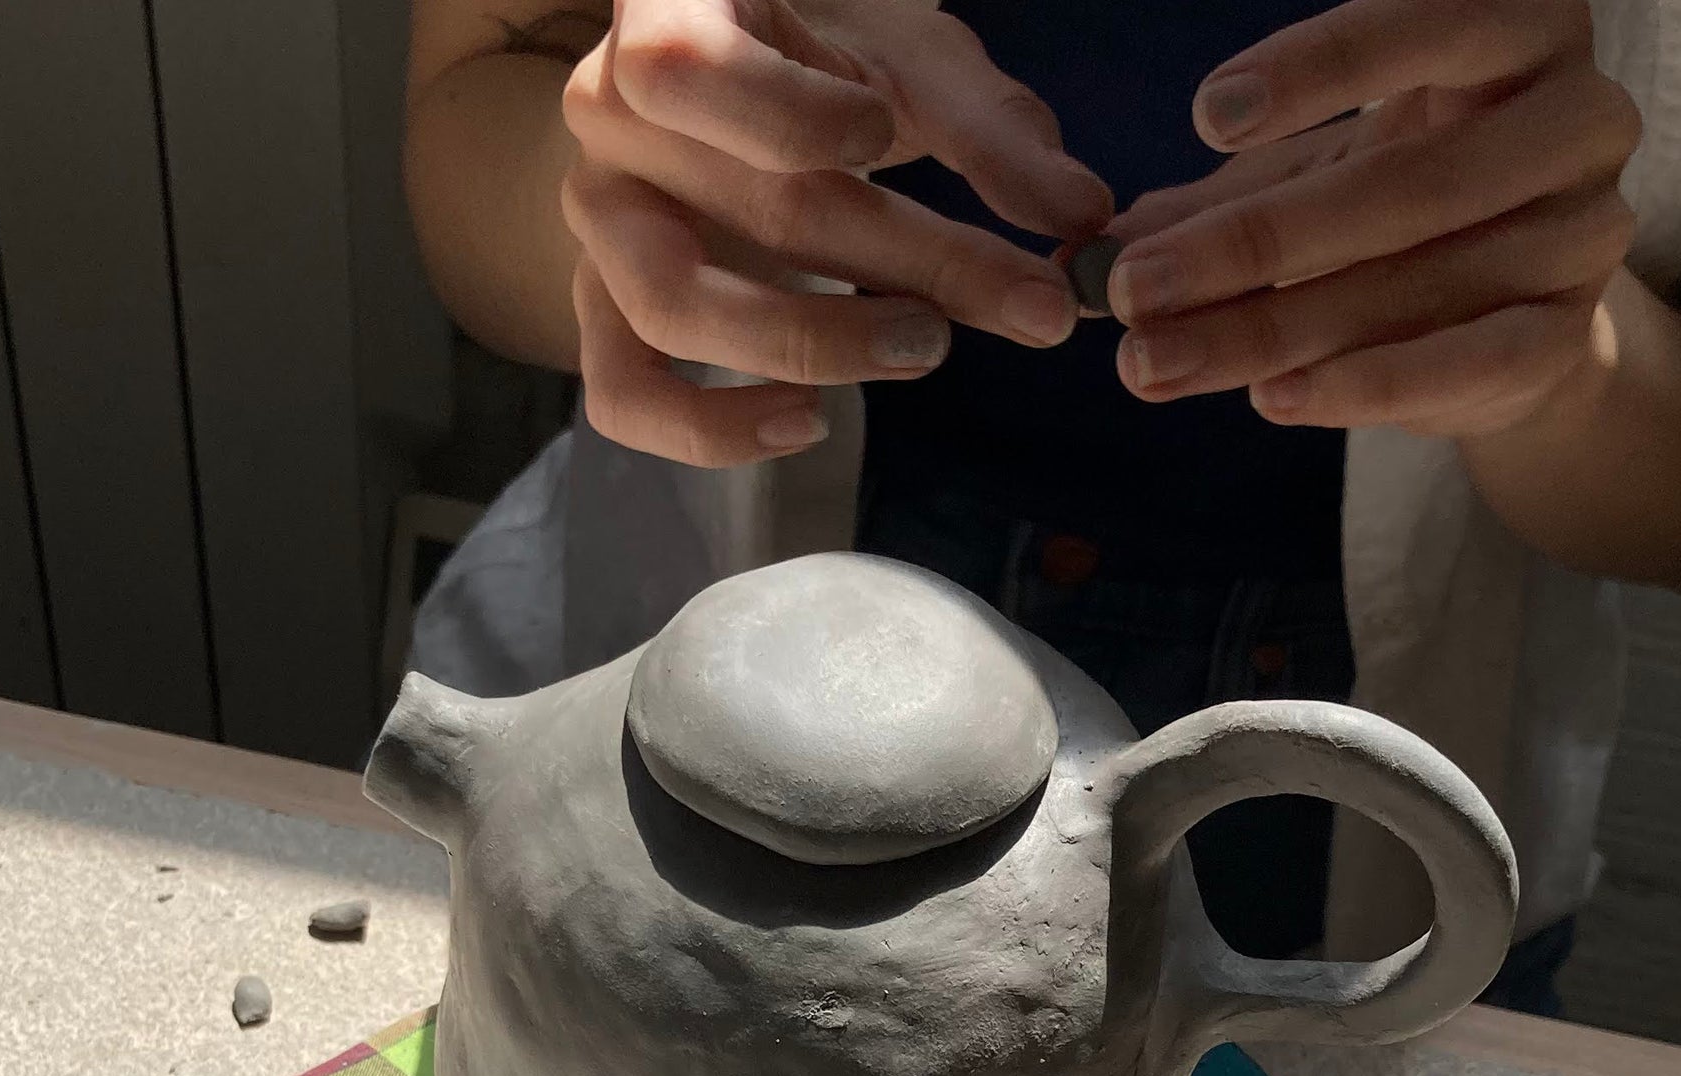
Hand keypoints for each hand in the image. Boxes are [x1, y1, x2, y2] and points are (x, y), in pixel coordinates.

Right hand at [561, 0, 1111, 465]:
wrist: (716, 86)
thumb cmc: (817, 56)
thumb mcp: (906, 63)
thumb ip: (989, 134)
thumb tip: (1083, 220)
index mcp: (668, 14)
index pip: (689, 69)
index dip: (789, 116)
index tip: (882, 138)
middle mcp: (608, 118)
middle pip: (748, 210)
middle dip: (907, 262)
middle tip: (1024, 305)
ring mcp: (598, 222)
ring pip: (674, 308)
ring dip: (813, 345)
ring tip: (926, 350)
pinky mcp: (600, 308)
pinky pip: (624, 393)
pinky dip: (708, 430)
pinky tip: (805, 423)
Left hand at [1103, 0, 1643, 437]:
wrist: (1506, 315)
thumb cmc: (1392, 206)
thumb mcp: (1307, 176)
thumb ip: (1213, 200)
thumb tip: (1087, 250)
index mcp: (1516, 33)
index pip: (1435, 20)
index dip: (1323, 67)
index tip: (1206, 115)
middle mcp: (1574, 118)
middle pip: (1405, 186)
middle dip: (1249, 244)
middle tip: (1132, 291)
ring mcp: (1582, 231)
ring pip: (1420, 283)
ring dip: (1270, 331)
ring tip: (1154, 364)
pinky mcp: (1568, 337)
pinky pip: (1468, 363)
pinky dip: (1364, 387)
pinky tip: (1270, 399)